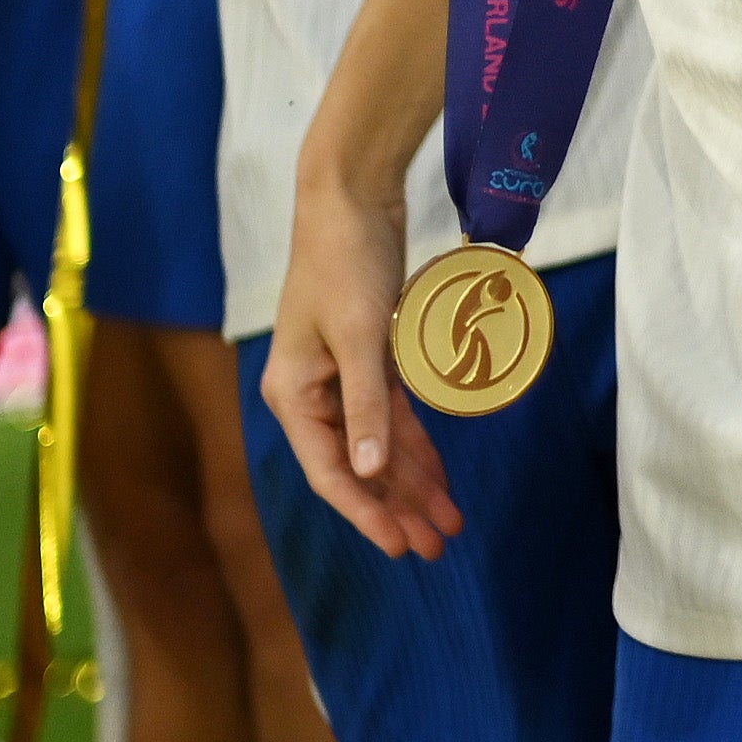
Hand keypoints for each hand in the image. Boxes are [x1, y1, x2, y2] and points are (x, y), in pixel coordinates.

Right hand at [261, 196, 463, 560]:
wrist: (352, 195)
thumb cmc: (345, 261)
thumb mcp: (359, 336)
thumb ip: (367, 406)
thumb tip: (368, 473)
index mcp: (293, 395)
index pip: (329, 472)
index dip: (366, 513)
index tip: (401, 546)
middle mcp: (312, 394)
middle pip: (357, 467)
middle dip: (397, 507)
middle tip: (438, 545)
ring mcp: (341, 377)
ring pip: (379, 446)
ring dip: (412, 482)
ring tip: (447, 522)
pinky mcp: (370, 357)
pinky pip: (393, 415)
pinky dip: (415, 444)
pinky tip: (439, 474)